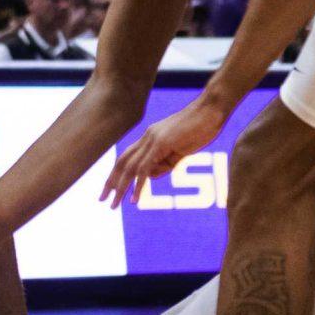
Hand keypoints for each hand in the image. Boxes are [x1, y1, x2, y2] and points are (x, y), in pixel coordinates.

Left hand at [103, 96, 229, 206]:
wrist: (212, 109)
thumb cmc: (202, 127)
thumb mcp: (181, 150)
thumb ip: (165, 163)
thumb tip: (150, 177)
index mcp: (151, 138)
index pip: (127, 157)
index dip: (117, 173)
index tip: (110, 188)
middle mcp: (147, 137)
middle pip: (122, 162)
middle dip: (111, 182)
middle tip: (102, 200)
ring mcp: (153, 139)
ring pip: (130, 167)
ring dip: (120, 188)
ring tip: (114, 205)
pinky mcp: (162, 143)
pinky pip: (145, 168)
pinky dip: (138, 185)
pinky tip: (134, 200)